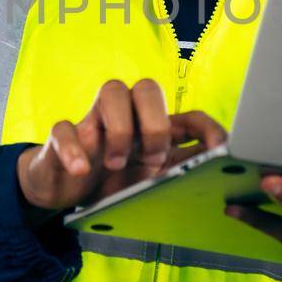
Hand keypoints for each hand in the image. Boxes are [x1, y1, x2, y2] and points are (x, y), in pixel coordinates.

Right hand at [17, 78, 225, 217]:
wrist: (62, 192)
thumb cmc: (110, 183)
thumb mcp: (148, 185)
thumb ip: (176, 175)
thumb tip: (214, 176)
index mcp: (154, 132)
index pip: (188, 116)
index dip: (207, 129)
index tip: (218, 152)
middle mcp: (127, 117)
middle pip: (149, 88)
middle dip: (156, 123)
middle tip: (151, 159)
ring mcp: (94, 123)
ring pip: (112, 91)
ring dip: (120, 129)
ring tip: (116, 164)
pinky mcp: (63, 137)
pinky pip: (65, 128)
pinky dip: (75, 149)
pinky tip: (82, 170)